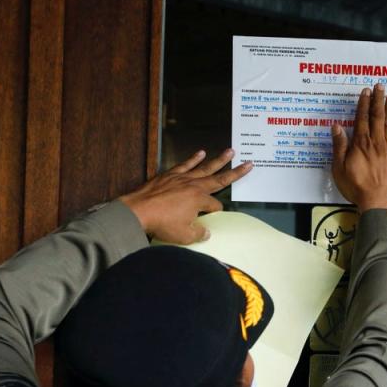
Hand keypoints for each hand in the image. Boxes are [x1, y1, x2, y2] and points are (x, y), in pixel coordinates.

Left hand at [119, 149, 252, 243]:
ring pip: (205, 167)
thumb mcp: (184, 236)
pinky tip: (200, 153)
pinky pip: (185, 164)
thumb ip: (199, 233)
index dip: (215, 213)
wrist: (138, 211)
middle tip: (247, 164)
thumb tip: (207, 232)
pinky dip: (193, 158)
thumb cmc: (162, 224)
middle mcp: (194, 186)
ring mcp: (182, 178)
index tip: (211, 219)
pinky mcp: (170, 174)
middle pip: (219, 178)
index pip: (215, 206)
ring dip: (219, 159)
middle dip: (235, 173)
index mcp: (200, 200)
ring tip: (230, 151)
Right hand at [331, 84, 386, 210]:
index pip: (362, 118)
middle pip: (377, 116)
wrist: (379, 201)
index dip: (363, 103)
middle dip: (378, 100)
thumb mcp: (340, 168)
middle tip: (380, 86)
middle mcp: (376, 142)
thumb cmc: (357, 187)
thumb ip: (339, 146)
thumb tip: (336, 127)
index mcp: (360, 143)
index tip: (366, 91)